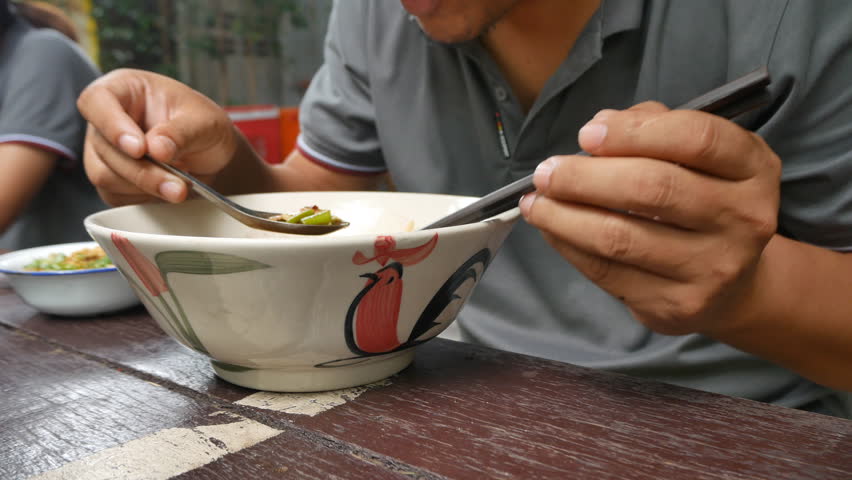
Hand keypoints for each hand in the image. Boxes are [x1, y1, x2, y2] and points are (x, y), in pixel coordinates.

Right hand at [77, 68, 238, 205]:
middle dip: (143, 171)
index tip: (139, 148)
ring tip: (180, 187)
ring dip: (146, 187)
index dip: (112, 126)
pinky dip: (144, 198)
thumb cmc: (203, 125)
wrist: (209, 154)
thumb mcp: (206, 121)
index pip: (96, 101)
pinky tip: (167, 190)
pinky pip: (115, 195)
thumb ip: (182, 132)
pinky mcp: (110, 178)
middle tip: (178, 185)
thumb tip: (157, 149)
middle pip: (104, 147)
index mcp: (123, 89)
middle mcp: (105, 119)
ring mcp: (103, 150)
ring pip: (105, 176)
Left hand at [520, 102, 781, 334]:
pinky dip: (568, 245)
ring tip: (535, 201)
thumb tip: (600, 127)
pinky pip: (607, 272)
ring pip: (622, 237)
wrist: (730, 284)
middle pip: (654, 189)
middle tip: (546, 172)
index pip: (698, 139)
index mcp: (753, 169)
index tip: (586, 134)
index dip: (636, 132)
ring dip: (565, 215)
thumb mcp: (696, 156)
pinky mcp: (677, 305)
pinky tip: (550, 227)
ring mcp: (713, 268)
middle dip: (585, 177)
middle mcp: (744, 219)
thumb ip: (654, 126)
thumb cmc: (700, 201)